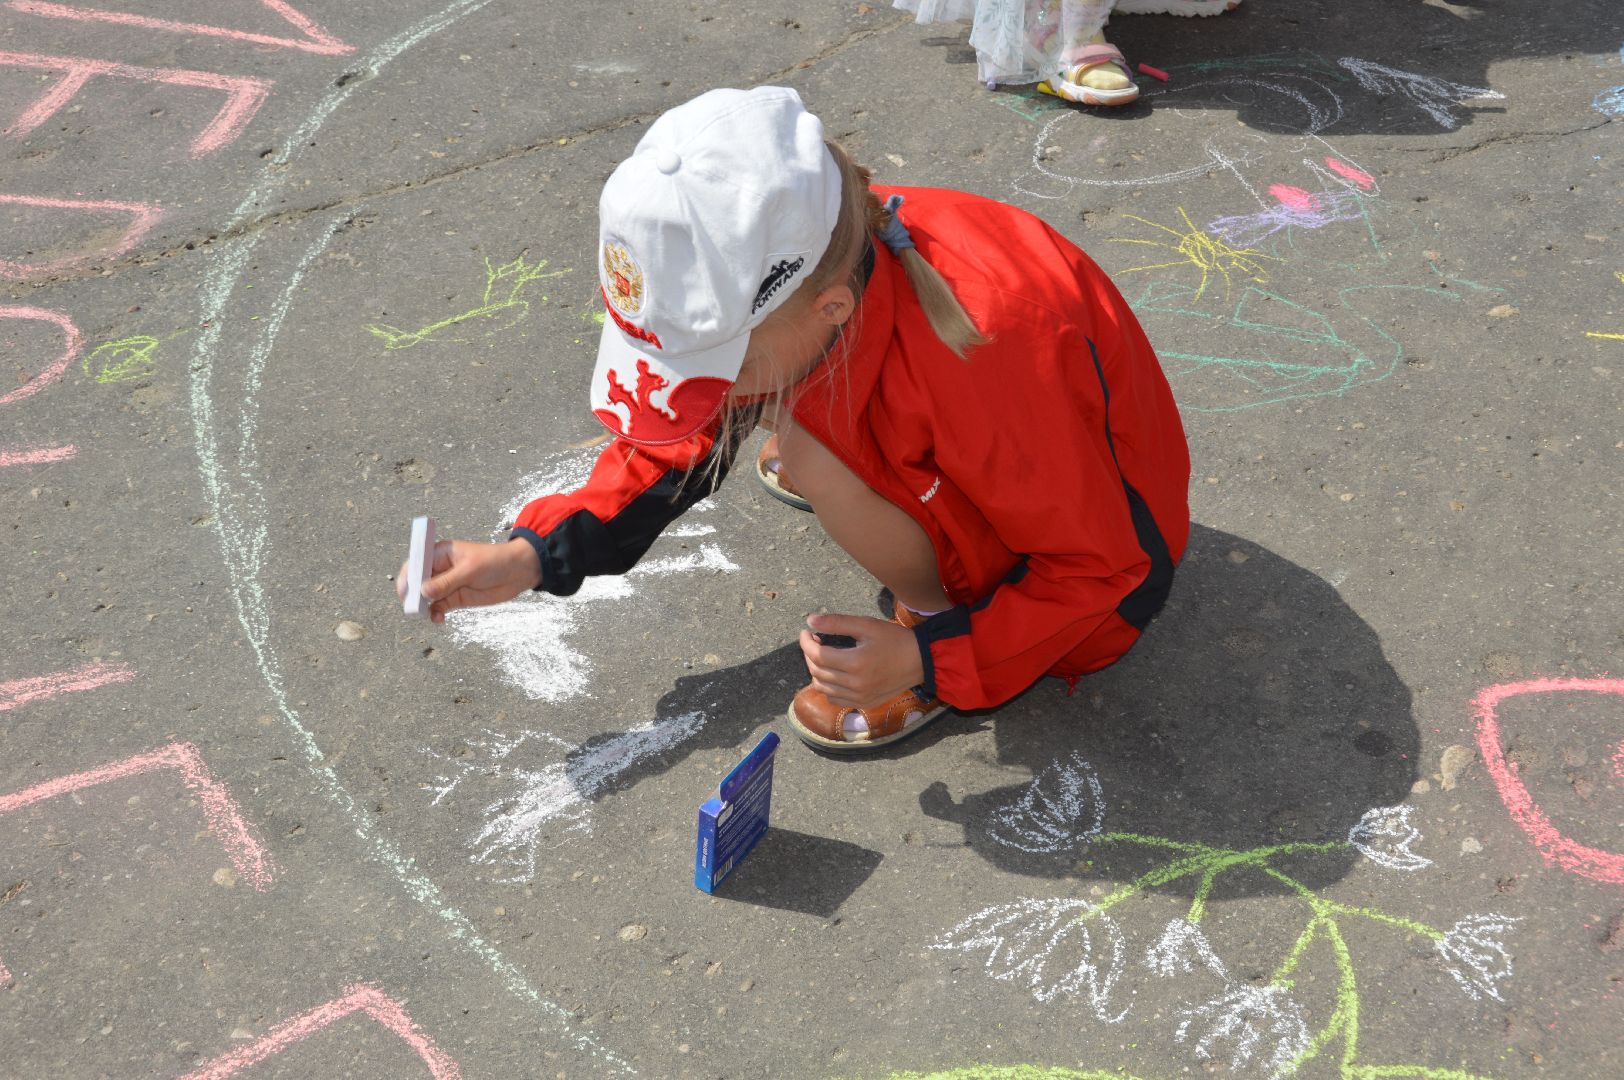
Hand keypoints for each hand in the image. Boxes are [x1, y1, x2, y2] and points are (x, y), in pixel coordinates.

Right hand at [395, 538, 540, 623]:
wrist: (518, 572)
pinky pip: (438, 607)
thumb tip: (424, 592)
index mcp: (440, 553)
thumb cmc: (495, 562)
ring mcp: (446, 584)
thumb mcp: (470, 570)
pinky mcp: (455, 598)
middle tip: (414, 608)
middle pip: (417, 582)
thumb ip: (447, 582)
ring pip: (426, 598)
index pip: (416, 563)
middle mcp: (440, 568)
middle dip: (413, 595)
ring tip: (427, 615)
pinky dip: (435, 614)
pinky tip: (438, 619)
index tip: (406, 591)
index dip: (408, 577)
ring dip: (423, 608)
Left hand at [798, 612, 924, 708]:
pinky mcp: (864, 703)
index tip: (805, 632)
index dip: (806, 642)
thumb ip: (837, 622)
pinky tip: (832, 673)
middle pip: (817, 671)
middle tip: (814, 641)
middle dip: (809, 654)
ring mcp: (859, 697)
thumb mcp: (867, 625)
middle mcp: (855, 684)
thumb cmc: (895, 639)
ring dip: (816, 671)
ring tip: (822, 656)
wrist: (921, 661)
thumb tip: (810, 621)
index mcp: (855, 663)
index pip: (818, 655)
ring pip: (822, 687)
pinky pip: (835, 699)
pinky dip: (827, 687)